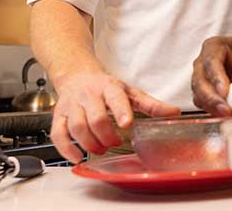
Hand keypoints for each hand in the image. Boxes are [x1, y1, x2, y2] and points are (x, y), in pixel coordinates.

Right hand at [50, 71, 178, 162]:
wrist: (77, 75)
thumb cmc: (105, 86)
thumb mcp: (131, 91)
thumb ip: (151, 104)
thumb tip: (174, 113)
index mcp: (109, 87)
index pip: (115, 98)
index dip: (121, 111)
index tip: (127, 124)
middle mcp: (89, 95)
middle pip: (94, 117)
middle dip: (105, 134)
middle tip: (115, 142)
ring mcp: (72, 106)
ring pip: (76, 126)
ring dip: (89, 143)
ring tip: (100, 148)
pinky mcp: (59, 116)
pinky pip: (58, 134)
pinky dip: (66, 148)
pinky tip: (77, 156)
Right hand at [191, 36, 231, 115]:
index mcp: (213, 46)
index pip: (211, 63)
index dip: (216, 79)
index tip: (225, 93)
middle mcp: (202, 61)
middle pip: (199, 81)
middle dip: (211, 98)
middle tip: (226, 110)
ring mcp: (201, 77)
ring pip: (198, 94)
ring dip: (211, 107)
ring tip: (228, 115)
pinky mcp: (204, 91)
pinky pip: (204, 103)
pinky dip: (213, 110)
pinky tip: (227, 116)